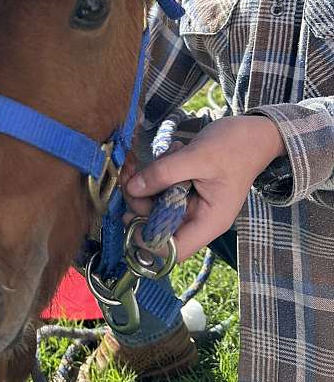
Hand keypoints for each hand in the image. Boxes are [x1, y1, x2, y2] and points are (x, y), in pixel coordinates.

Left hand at [124, 115, 285, 260]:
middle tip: (131, 173)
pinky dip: (155, 173)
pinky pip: (161, 188)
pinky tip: (166, 153)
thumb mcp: (198, 157)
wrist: (253, 132)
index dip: (148, 240)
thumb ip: (164, 173)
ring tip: (148, 158)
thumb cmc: (235, 146)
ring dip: (144, 183)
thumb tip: (132, 189)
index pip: (174, 249)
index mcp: (208, 222)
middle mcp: (197, 218)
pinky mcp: (184, 189)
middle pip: (157, 226)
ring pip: (155, 204)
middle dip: (140, 202)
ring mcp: (190, 204)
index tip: (128, 217)